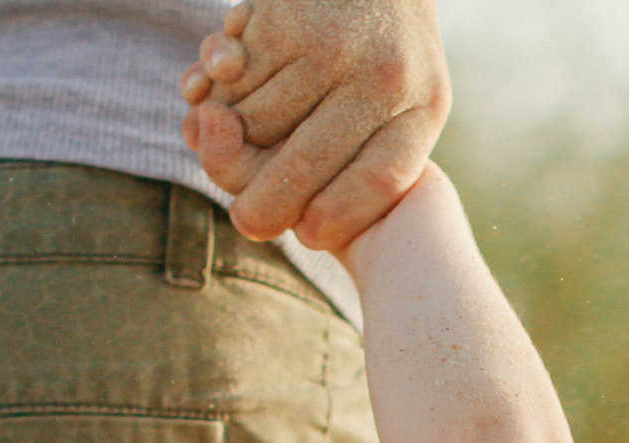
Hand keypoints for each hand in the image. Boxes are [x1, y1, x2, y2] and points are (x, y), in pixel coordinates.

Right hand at [180, 0, 448, 252]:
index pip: (380, 180)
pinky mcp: (280, 22)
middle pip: (304, 164)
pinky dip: (208, 91)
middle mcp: (377, 76)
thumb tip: (306, 227)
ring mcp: (326, 48)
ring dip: (227, 140)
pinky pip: (228, 81)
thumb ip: (374, 162)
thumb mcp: (412, 102)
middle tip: (247, 220)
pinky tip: (210, 88)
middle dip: (264, 205)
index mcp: (420, 106)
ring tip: (223, 136)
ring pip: (254, 125)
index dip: (339, 217)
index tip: (309, 234)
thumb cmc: (390, 51)